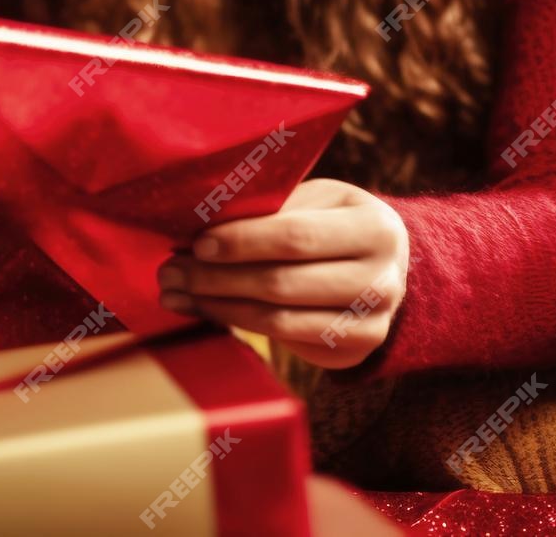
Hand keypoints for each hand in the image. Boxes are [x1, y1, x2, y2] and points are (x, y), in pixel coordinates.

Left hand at [162, 178, 409, 370]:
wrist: (385, 267)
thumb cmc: (335, 223)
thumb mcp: (317, 202)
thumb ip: (271, 212)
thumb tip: (196, 227)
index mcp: (376, 229)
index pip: (296, 237)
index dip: (242, 241)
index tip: (197, 243)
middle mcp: (382, 281)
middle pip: (282, 284)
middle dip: (216, 278)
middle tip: (170, 271)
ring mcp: (371, 324)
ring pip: (277, 320)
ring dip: (218, 306)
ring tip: (177, 293)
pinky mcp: (352, 353)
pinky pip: (284, 341)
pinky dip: (238, 324)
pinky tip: (207, 310)